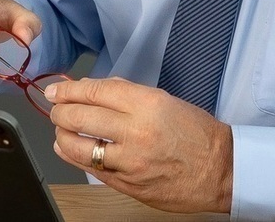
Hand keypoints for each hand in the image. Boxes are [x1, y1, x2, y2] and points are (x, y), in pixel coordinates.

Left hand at [46, 77, 232, 213]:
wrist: (219, 168)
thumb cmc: (197, 132)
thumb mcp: (166, 100)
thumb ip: (129, 94)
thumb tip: (98, 89)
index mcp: (147, 104)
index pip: (98, 92)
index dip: (71, 90)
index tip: (58, 89)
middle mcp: (135, 131)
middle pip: (82, 117)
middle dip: (61, 110)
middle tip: (55, 106)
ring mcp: (129, 161)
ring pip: (80, 147)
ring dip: (62, 135)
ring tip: (59, 129)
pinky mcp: (127, 185)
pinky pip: (91, 170)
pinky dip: (74, 157)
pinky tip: (68, 149)